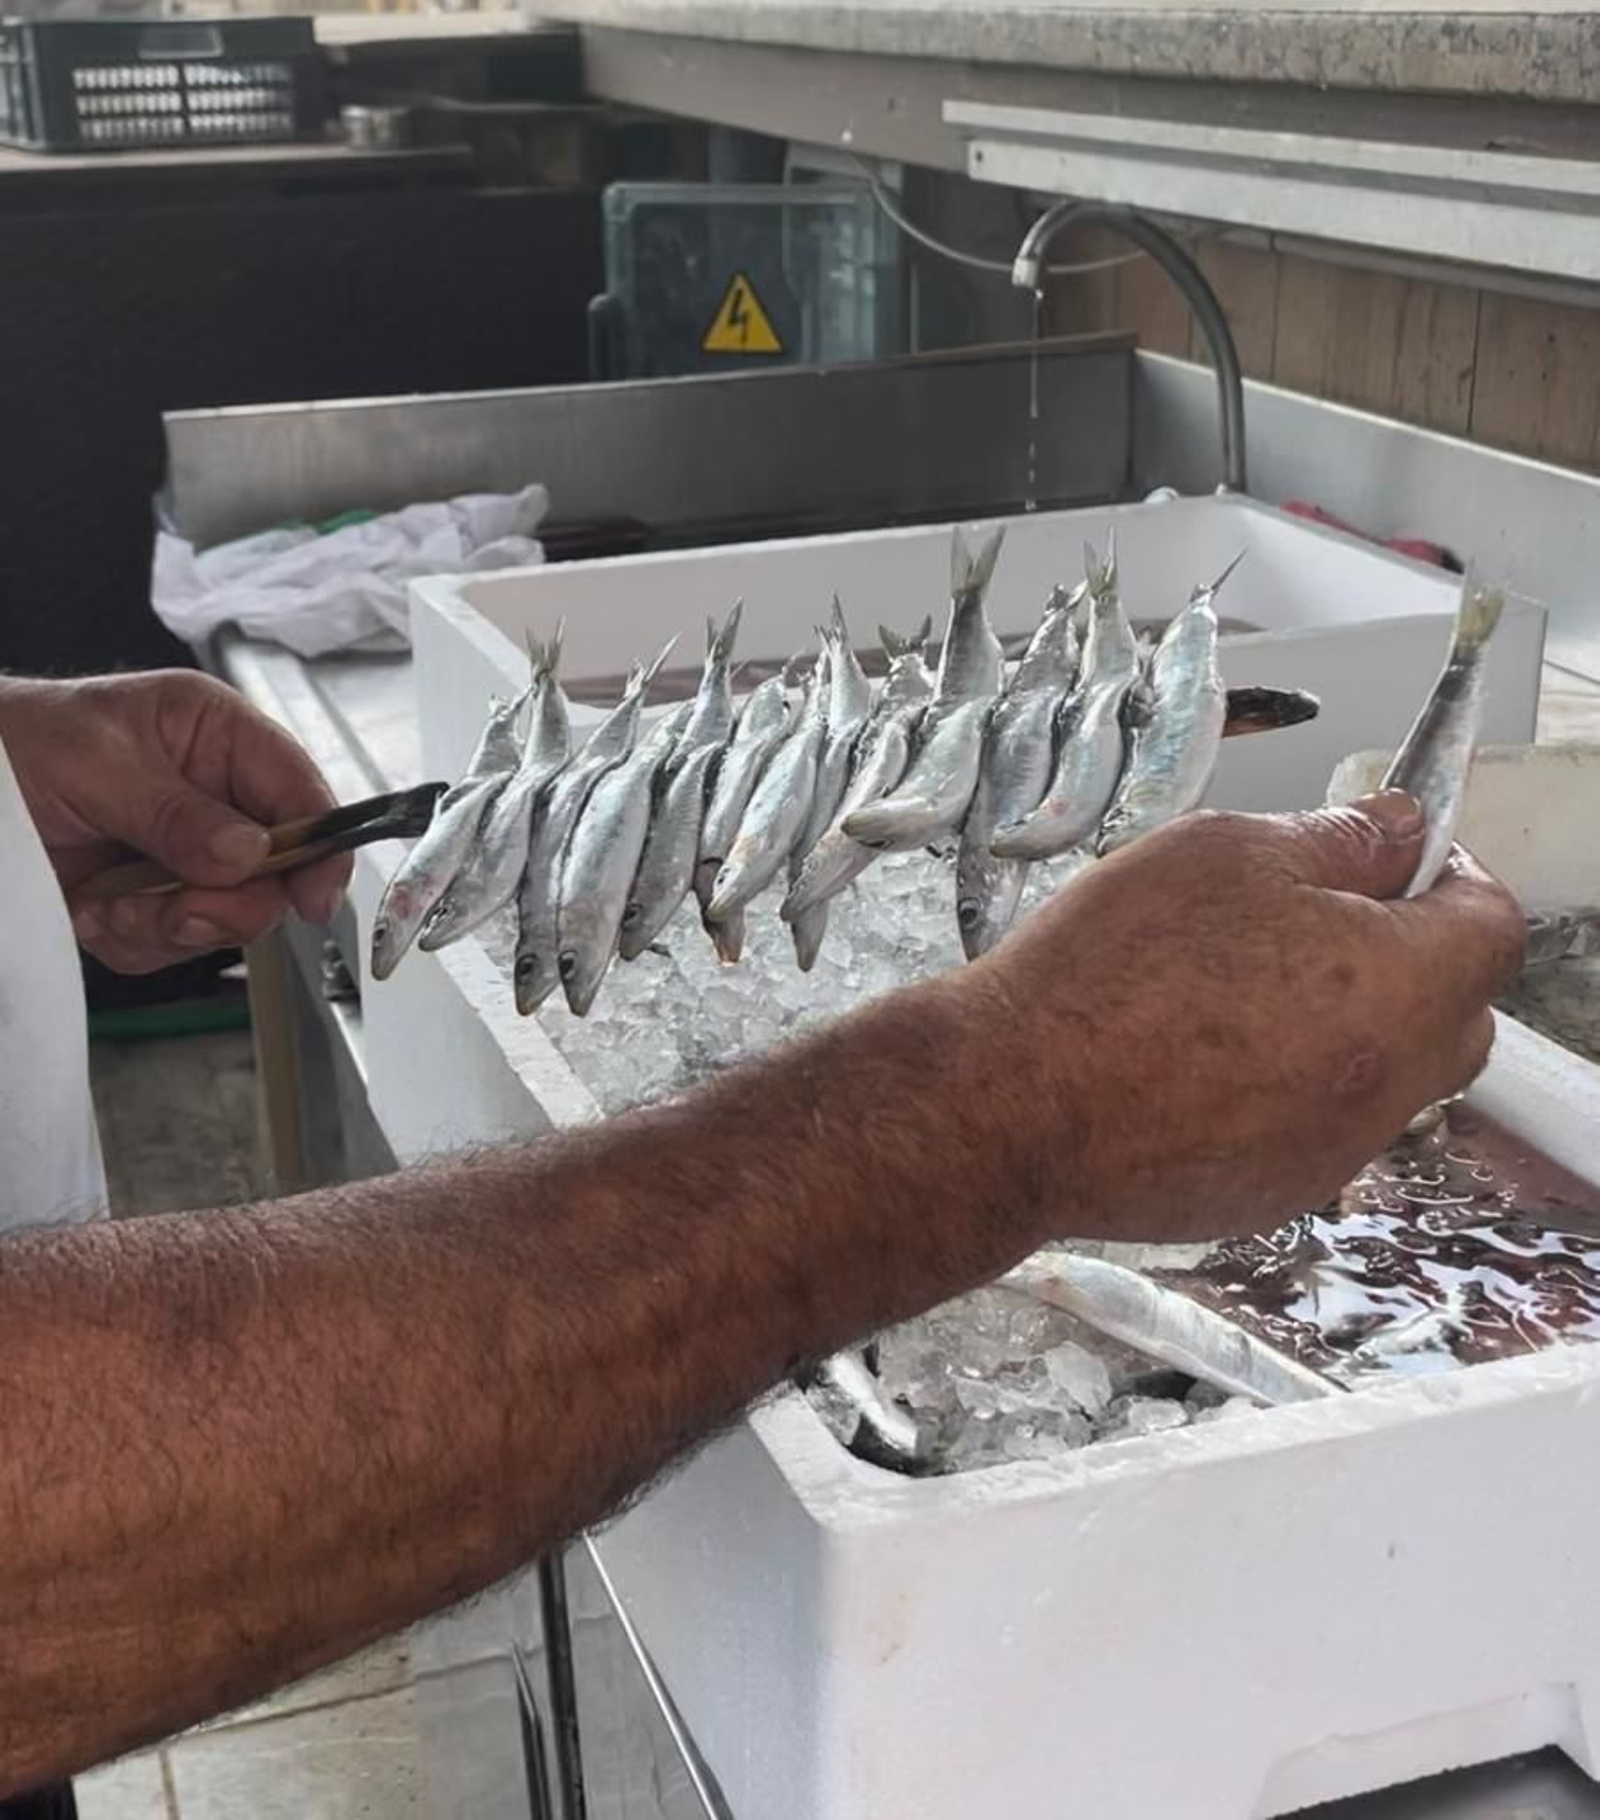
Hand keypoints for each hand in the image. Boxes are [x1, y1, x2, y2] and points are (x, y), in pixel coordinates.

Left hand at [0, 671, 350, 974]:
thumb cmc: (19, 741)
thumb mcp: (99, 763)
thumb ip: (177, 812)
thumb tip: (249, 853)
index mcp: (218, 738)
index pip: (299, 791)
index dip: (320, 847)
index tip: (313, 897)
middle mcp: (216, 799)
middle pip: (275, 873)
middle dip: (226, 903)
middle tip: (180, 910)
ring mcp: (187, 855)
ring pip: (224, 919)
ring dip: (163, 925)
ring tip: (106, 902)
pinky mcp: (152, 901)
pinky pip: (171, 946)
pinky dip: (129, 939)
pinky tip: (91, 908)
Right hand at [964, 791, 1525, 1245]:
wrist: (1013, 1101)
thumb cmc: (1108, 972)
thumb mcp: (1225, 852)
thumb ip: (1337, 839)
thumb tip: (1398, 833)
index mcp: (1397, 987)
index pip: (1491, 926)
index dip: (1452, 877)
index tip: (1399, 859)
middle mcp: (1385, 1086)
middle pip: (1456, 1015)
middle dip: (1414, 960)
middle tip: (1320, 919)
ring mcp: (1332, 1152)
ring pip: (1383, 1078)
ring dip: (1347, 1028)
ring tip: (1237, 991)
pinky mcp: (1273, 1195)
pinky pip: (1315, 1128)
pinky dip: (1286, 1090)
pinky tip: (1199, 1058)